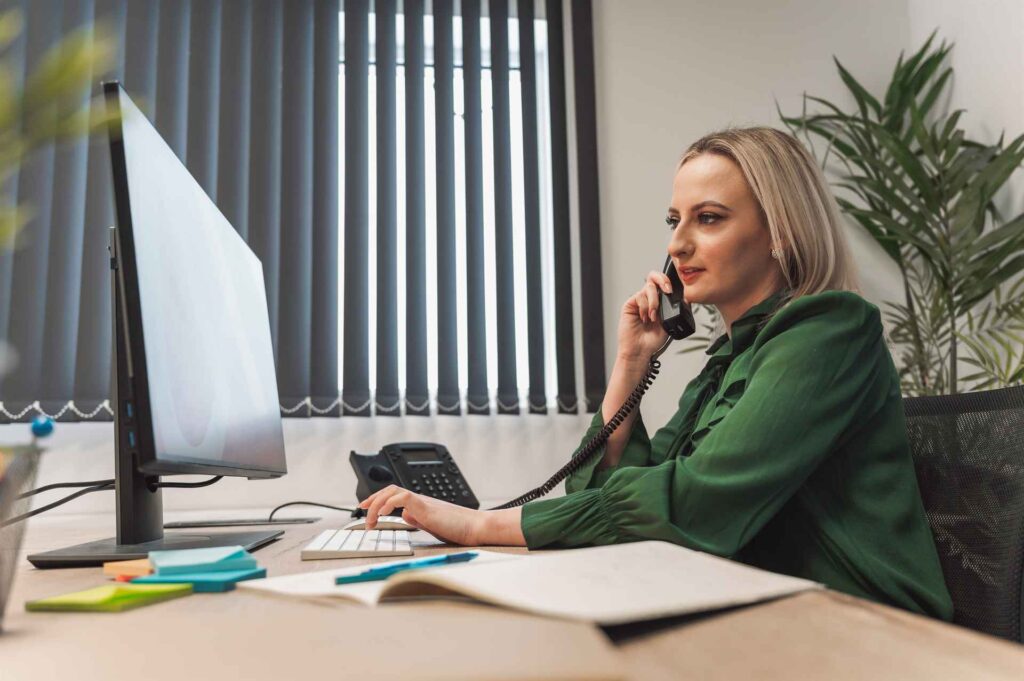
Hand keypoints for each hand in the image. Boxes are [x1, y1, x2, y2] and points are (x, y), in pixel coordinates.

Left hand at [359, 485, 483, 545]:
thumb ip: (418, 519)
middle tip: (361, 509)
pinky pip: (403, 497)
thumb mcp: (431, 524)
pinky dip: (388, 503)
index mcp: (419, 504)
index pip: (394, 495)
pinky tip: (382, 514)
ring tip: (370, 520)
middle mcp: (419, 500)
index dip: (377, 500)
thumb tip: (405, 515)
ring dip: (377, 504)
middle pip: (390, 489)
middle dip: (372, 499)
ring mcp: (422, 501)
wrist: (475, 526)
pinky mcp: (425, 506)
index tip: (366, 509)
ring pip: (393, 491)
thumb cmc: (458, 528)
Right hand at [617, 269, 672, 361]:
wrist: (640, 351)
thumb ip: (675, 310)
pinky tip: (645, 318)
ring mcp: (639, 301)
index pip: (664, 284)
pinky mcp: (630, 304)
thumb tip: (685, 298)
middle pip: (654, 277)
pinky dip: (645, 307)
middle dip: (662, 280)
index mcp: (660, 302)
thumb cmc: (652, 340)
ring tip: (653, 317)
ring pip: (649, 287)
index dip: (669, 282)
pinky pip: (639, 296)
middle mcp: (649, 299)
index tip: (673, 290)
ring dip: (654, 302)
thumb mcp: (670, 323)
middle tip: (667, 290)